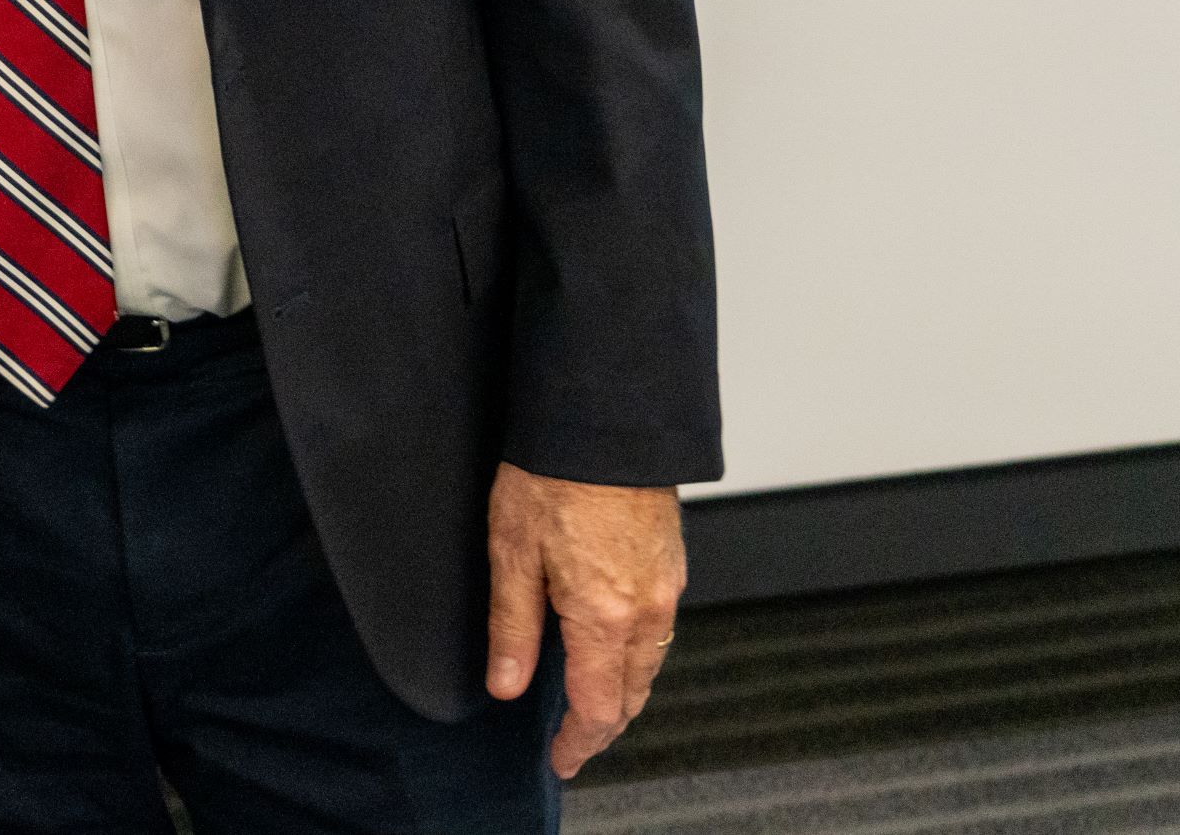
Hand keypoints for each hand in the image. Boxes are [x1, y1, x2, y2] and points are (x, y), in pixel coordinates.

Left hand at [484, 463, 684, 777]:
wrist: (604, 419)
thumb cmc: (554, 473)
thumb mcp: (512, 552)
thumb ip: (513, 626)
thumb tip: (507, 684)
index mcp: (604, 615)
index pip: (599, 707)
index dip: (580, 742)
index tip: (562, 760)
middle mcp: (647, 608)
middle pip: (632, 694)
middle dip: (604, 724)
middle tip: (574, 741)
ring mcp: (667, 585)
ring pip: (650, 663)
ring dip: (623, 691)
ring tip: (591, 702)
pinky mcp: (672, 562)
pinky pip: (659, 629)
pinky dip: (637, 653)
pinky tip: (614, 645)